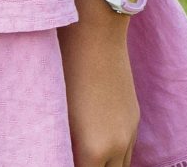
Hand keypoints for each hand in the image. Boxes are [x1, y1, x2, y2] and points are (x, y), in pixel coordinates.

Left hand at [62, 2, 140, 166]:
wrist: (93, 33)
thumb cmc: (60, 66)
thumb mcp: (53, 111)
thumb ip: (59, 142)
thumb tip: (56, 151)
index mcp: (93, 149)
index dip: (69, 165)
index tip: (57, 158)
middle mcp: (116, 146)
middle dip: (89, 166)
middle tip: (73, 156)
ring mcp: (129, 132)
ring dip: (103, 164)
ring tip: (84, 154)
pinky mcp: (133, 117)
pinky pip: (127, 150)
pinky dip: (112, 157)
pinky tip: (96, 148)